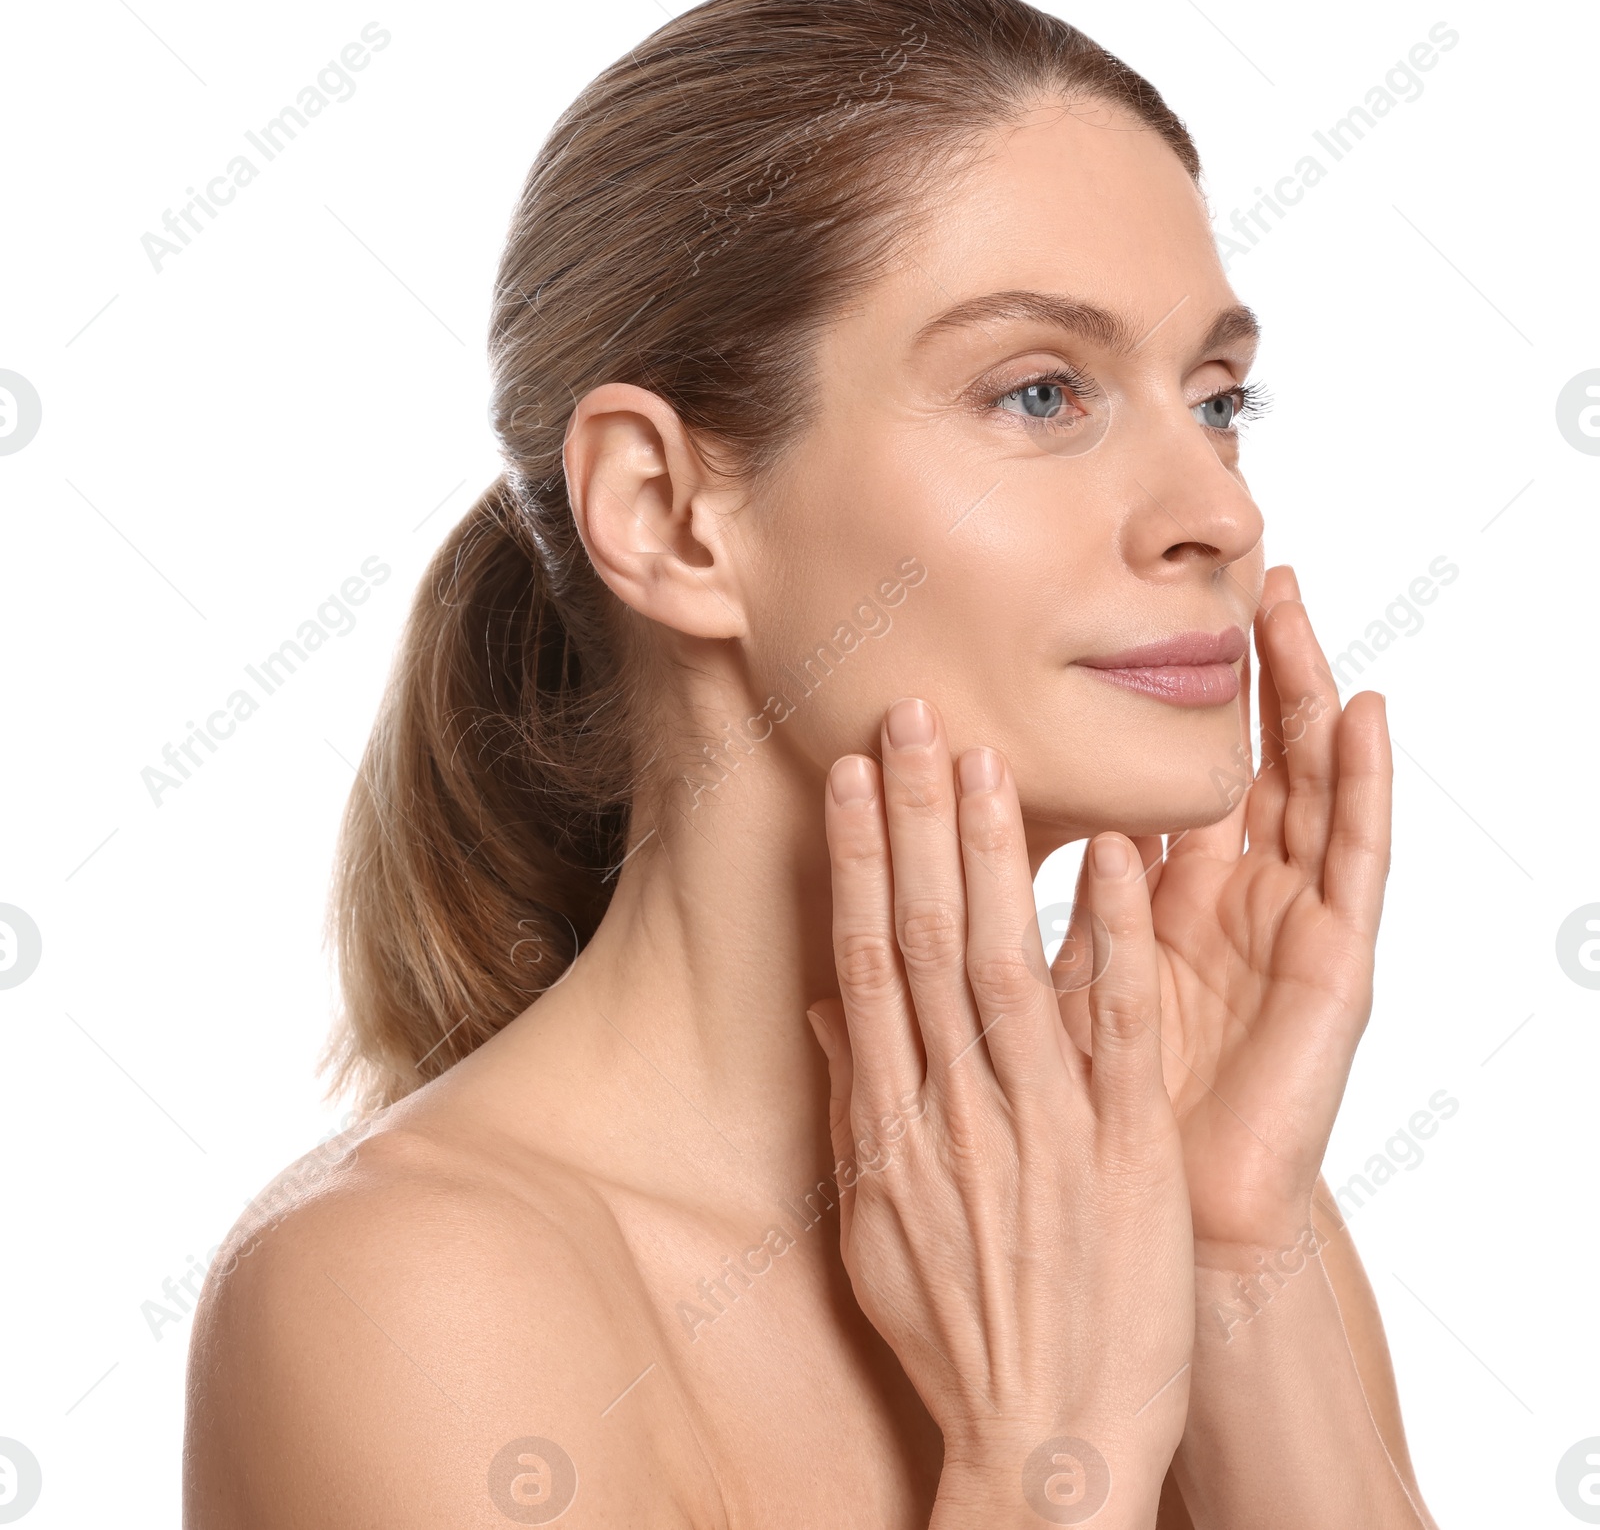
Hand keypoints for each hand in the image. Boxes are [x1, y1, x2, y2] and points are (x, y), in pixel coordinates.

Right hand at [807, 697, 1192, 1522]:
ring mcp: (1045, 1129)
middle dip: (916, 821)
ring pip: (1011, 964)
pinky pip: (1120, 1032)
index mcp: (892, 1125)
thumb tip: (832, 1012)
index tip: (851, 777)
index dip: (859, 862)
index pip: (867, 962)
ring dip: (997, 855)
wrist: (1043, 1446)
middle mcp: (957, 1111)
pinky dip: (1117, 941)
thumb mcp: (876, 1228)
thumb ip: (856, 1105)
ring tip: (983, 757)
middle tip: (909, 717)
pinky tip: (1116, 859)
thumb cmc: (958, 1338)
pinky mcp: (1127, 1156)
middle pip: (930, 941)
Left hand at [1055, 565, 1392, 1250]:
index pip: (1170, 780)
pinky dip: (1362, 785)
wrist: (1144, 1250)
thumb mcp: (1040, 1014)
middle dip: (1243, 672)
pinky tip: (1360, 712)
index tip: (1139, 613)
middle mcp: (1230, 912)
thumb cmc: (1088, 1137)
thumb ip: (1005, 941)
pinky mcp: (1332, 975)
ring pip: (1305, 792)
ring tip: (1296, 605)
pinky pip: (1351, 870)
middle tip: (1238, 572)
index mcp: (1162, 913)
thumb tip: (920, 887)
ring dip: (1302, 697)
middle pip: (1245, 765)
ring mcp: (1285, 936)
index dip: (1166, 701)